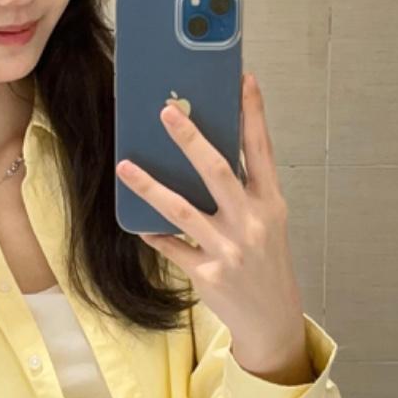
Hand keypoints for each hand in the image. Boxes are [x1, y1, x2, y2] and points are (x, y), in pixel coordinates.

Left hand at [115, 71, 306, 360]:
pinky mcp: (208, 273)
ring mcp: (229, 249)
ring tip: (125, 166)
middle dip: (190, 140)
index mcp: (270, 203)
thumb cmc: (265, 261)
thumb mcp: (267, 221)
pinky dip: (154, 233)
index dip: (254, 113)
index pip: (261, 150)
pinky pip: (172, 246)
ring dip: (151, 186)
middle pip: (218, 172)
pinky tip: (137, 221)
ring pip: (183, 210)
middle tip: (166, 112)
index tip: (244, 79)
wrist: (272, 317)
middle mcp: (251, 223)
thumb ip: (244, 189)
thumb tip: (205, 152)